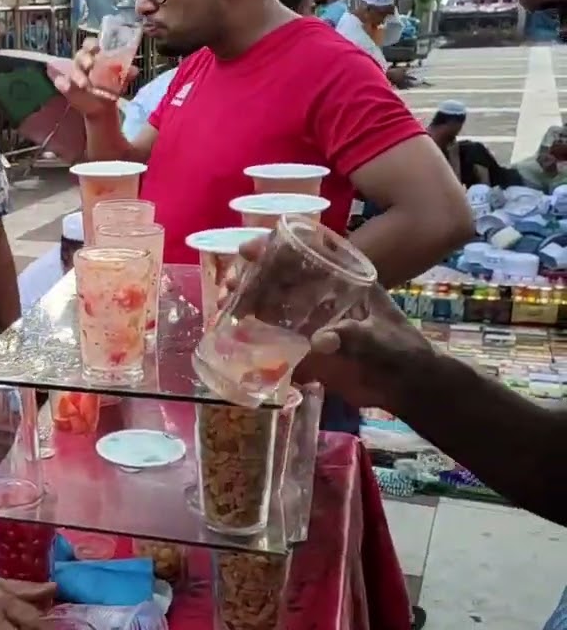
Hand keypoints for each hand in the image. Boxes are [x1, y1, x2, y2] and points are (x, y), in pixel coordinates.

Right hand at [50, 38, 137, 118]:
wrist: (101, 106)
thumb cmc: (109, 87)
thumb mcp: (119, 81)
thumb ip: (126, 75)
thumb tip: (134, 70)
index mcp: (94, 56)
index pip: (89, 44)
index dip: (91, 44)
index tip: (96, 48)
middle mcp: (81, 64)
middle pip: (79, 55)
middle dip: (84, 59)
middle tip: (90, 65)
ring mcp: (72, 75)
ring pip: (72, 70)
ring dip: (77, 75)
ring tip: (83, 84)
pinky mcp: (66, 86)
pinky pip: (61, 82)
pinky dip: (62, 83)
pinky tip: (65, 85)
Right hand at [229, 236, 435, 409]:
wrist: (406, 387)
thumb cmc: (401, 352)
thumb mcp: (381, 339)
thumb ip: (355, 337)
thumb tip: (320, 342)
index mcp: (344, 280)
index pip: (307, 254)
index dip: (276, 247)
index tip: (248, 248)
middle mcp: (323, 296)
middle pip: (281, 278)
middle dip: (253, 277)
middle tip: (230, 283)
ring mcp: (312, 321)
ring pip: (273, 306)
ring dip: (248, 305)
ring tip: (227, 307)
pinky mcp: (305, 347)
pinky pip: (275, 338)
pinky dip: (255, 338)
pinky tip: (235, 339)